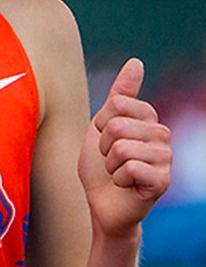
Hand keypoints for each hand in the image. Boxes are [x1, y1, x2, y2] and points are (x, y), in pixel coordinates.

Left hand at [78, 58, 171, 237]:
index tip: (105, 140)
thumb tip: (136, 62)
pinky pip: (130, 169)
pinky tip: (127, 185)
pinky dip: (119, 179)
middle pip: (117, 126)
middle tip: (111, 161)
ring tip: (118, 173)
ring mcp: (165, 157)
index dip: (101, 124)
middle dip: (103, 147)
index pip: (116, 104)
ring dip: (110, 165)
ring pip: (121, 148)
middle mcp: (162, 134)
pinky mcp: (163, 180)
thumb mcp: (102, 126)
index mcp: (148, 118)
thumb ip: (119, 95)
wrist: (102, 205)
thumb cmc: (101, 167)